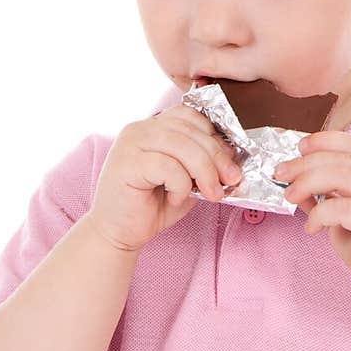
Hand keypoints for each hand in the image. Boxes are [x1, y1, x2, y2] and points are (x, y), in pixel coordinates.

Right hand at [89, 105, 242, 252]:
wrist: (118, 235)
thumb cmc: (151, 207)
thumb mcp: (185, 180)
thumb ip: (201, 163)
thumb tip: (231, 158)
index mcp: (151, 127)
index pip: (188, 115)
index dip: (213, 135)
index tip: (230, 160)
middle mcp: (138, 128)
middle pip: (189, 129)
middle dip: (217, 156)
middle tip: (232, 179)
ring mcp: (130, 143)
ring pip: (182, 145)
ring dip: (205, 171)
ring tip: (211, 194)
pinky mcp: (127, 163)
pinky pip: (168, 167)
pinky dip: (181, 186)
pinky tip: (175, 199)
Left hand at [273, 131, 350, 309]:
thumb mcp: (347, 219)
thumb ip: (327, 198)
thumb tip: (295, 186)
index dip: (326, 140)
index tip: (300, 147)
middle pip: (344, 158)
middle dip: (306, 162)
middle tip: (281, 172)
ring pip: (344, 174)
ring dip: (309, 180)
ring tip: (290, 195)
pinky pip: (344, 208)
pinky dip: (321, 213)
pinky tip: (312, 227)